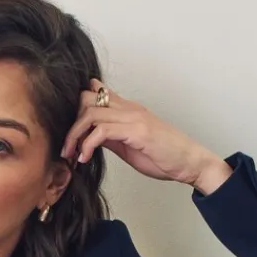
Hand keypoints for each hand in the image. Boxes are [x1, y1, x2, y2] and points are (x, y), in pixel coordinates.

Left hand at [60, 78, 228, 189]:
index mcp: (127, 109)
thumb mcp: (130, 145)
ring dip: (74, 135)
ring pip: (90, 113)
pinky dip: (87, 144)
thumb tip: (91, 137)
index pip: (94, 94)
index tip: (70, 136)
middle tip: (66, 147)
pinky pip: (101, 131)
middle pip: (86, 99)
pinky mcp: (137, 131)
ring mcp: (133, 117)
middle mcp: (128, 108)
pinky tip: (85, 158)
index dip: (76, 112)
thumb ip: (111, 136)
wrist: (190, 162)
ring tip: (71, 154)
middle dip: (70, 123)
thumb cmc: (164, 156)